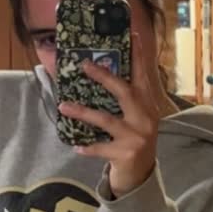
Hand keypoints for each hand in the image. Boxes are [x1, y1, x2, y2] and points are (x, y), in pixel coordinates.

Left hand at [60, 62, 160, 197]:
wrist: (141, 175)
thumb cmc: (133, 141)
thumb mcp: (136, 118)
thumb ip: (127, 100)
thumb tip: (101, 74)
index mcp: (148, 106)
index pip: (143, 76)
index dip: (138, 57)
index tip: (131, 36)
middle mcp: (146, 118)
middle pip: (125, 92)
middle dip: (105, 77)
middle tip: (84, 65)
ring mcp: (137, 137)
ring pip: (107, 120)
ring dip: (83, 112)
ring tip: (64, 106)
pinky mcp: (126, 154)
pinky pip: (101, 148)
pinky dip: (88, 147)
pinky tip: (76, 146)